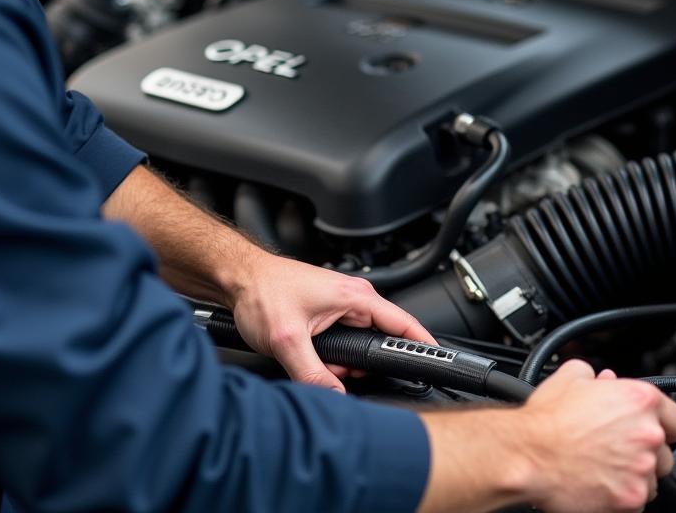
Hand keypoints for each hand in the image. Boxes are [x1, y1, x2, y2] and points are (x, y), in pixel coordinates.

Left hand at [229, 252, 436, 390]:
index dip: (423, 344)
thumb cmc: (262, 291)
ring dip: (341, 363)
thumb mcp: (286, 339)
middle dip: (360, 365)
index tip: (438, 363)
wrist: (238, 278)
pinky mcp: (328, 313)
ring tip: (315, 360)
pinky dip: (330, 356)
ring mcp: (341, 305)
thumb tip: (334, 398)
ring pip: (358, 345)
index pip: (402, 323)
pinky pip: (343, 341)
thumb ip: (312, 373)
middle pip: (378, 341)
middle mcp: (353, 298)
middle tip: (335, 372)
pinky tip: (311, 357)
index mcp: (355, 297)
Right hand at [518, 361, 675, 512]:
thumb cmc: (547, 419)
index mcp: (639, 401)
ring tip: (604, 466)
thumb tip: (604, 380)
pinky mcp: (630, 500)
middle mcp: (647, 435)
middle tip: (617, 448)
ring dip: (635, 475)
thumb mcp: (570, 377)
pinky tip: (599, 483)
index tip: (649, 428)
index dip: (662, 424)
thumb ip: (595, 375)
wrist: (529, 455)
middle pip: (666, 452)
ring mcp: (641, 471)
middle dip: (645, 451)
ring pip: (652, 480)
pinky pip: (636, 502)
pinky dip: (621, 496)